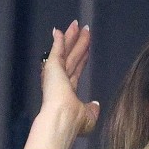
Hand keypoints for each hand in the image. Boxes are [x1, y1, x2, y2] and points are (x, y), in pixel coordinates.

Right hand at [24, 20, 99, 148]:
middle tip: (82, 29)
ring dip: (71, 37)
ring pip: (67, 50)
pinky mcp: (53, 67)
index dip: (82, 58)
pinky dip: (58, 40)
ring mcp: (56, 73)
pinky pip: (57, 50)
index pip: (76, 69)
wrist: (62, 120)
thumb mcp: (88, 117)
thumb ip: (92, 109)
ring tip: (77, 24)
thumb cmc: (73, 123)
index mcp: (67, 91)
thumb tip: (95, 104)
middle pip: (72, 56)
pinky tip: (59, 30)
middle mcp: (60, 80)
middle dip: (77, 43)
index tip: (86, 49)